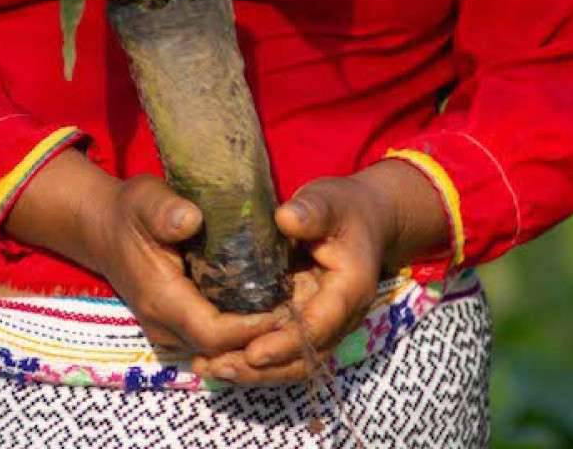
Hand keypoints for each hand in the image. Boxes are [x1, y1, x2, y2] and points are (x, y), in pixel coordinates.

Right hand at [81, 175, 277, 364]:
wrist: (101, 228)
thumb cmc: (129, 212)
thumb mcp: (145, 199)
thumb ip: (166, 210)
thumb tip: (191, 218)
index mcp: (161, 299)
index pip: (215, 333)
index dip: (254, 329)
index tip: (289, 309)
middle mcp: (165, 325)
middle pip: (223, 351)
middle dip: (263, 339)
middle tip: (304, 316)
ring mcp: (169, 331)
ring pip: (221, 353)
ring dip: (255, 341)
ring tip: (293, 317)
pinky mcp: (177, 328)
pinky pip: (215, 343)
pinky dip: (242, 335)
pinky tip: (270, 315)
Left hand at [196, 165, 444, 386]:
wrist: (363, 219)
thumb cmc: (343, 208)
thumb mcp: (329, 201)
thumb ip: (311, 211)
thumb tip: (285, 218)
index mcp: (348, 289)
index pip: (319, 326)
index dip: (286, 343)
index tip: (252, 352)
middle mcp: (339, 317)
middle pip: (304, 358)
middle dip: (263, 369)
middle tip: (217, 368)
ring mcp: (322, 324)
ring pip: (292, 363)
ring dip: (254, 372)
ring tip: (209, 368)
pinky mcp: (304, 323)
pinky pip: (283, 352)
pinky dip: (253, 361)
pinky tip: (217, 360)